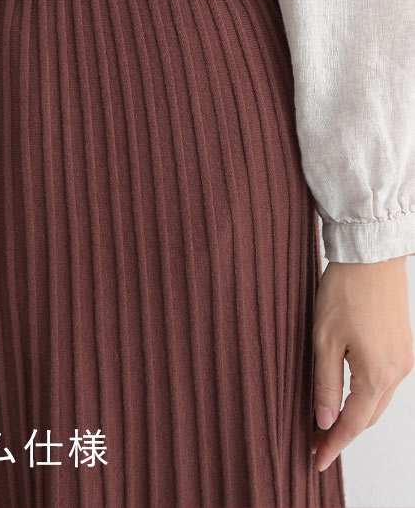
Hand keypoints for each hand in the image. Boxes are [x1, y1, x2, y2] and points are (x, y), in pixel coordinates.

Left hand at [311, 255, 413, 471]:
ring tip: (325, 424)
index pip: (351, 423)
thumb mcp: (323, 340)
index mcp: (377, 374)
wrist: (370, 257)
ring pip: (378, 402)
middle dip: (341, 433)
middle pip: (367, 417)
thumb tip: (324, 420)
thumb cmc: (343, 292)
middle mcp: (397, 372)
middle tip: (315, 443)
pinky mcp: (402, 347)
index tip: (315, 460)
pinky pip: (384, 384)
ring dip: (354, 416)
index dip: (332, 444)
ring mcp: (403, 359)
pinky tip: (347, 396)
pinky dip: (365, 397)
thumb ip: (324, 383)